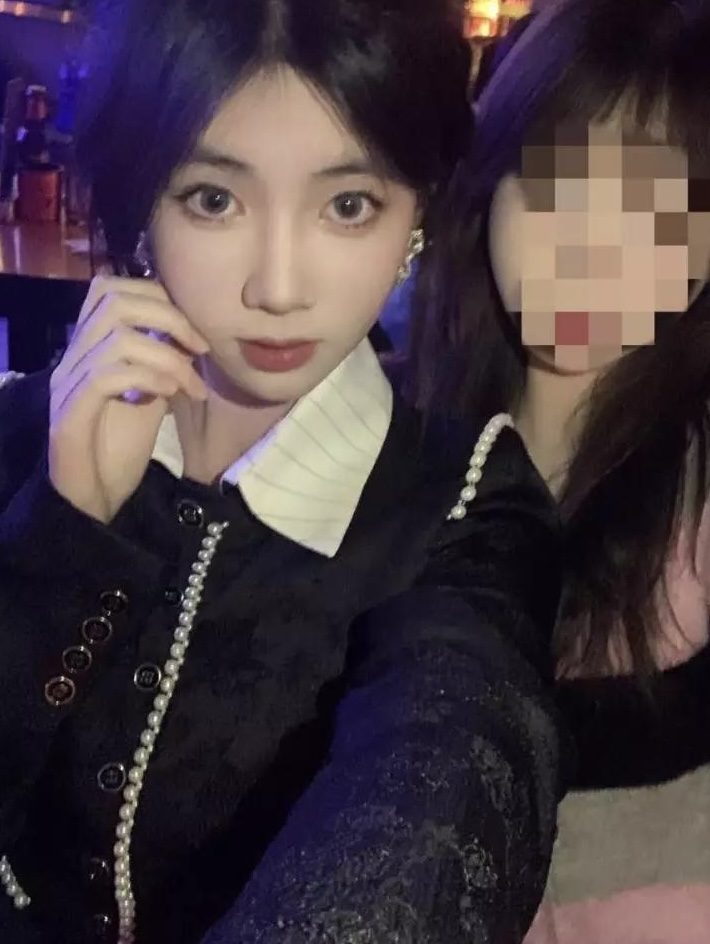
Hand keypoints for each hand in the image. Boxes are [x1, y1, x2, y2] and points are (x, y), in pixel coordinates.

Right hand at [49, 276, 209, 523]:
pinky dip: (148, 377)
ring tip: (192, 383)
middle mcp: (73, 356)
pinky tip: (171, 395)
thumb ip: (163, 365)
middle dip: (167, 315)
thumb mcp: (151, 398)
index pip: (112, 289)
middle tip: (202, 347)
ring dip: (167, 354)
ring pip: (115, 335)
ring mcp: (68, 381)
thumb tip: (191, 339)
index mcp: (90, 347)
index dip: (158, 296)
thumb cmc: (118, 449)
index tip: (196, 329)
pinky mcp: (70, 411)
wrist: (92, 498)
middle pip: (113, 299)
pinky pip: (107, 375)